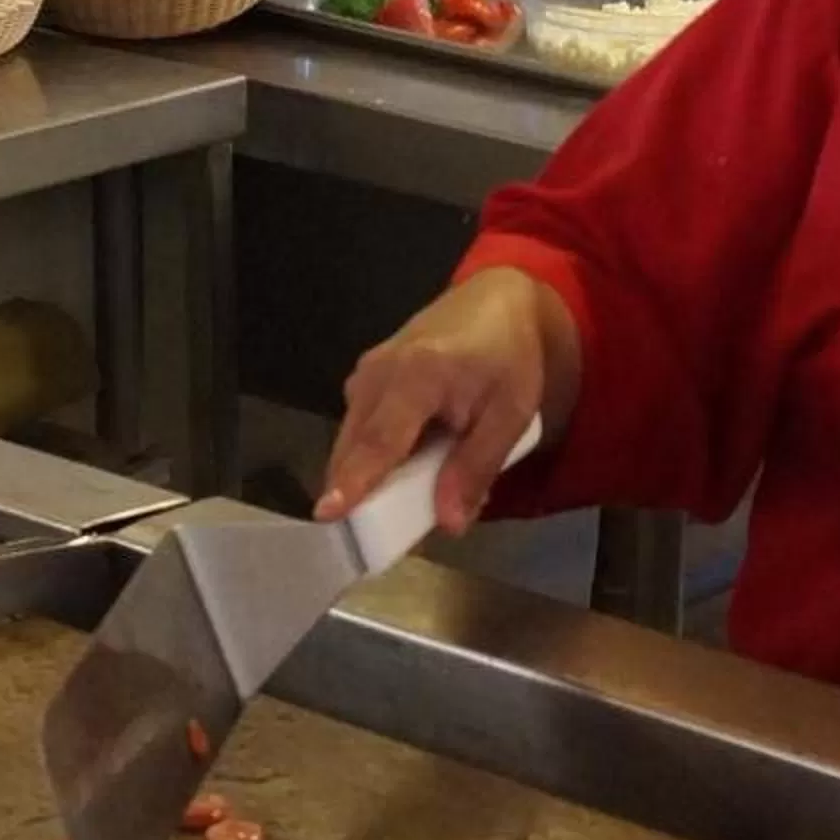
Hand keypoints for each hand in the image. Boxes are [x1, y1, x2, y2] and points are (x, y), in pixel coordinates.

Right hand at [318, 268, 578, 535]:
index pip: (380, 440)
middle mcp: (378, 372)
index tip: (328, 513)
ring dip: (370, 476)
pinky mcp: (362, 380)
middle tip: (378, 537)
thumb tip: (449, 522)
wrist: (495, 302)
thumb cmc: (508, 357)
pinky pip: (359, 429)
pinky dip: (375, 456)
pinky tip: (404, 466)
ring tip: (403, 499)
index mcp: (418, 375)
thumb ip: (477, 467)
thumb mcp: (511, 413)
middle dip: (359, 493)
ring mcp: (365, 373)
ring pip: (352, 441)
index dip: (354, 481)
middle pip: (355, 446)